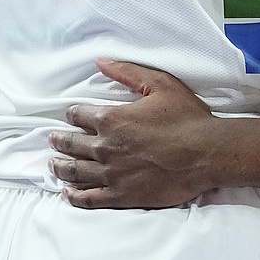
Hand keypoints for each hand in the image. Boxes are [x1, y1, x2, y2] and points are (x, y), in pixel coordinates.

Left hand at [47, 59, 217, 208]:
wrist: (207, 153)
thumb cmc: (186, 117)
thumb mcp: (160, 84)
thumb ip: (126, 71)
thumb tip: (100, 61)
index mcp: (112, 120)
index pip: (79, 116)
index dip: (73, 115)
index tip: (70, 116)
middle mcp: (105, 148)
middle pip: (72, 145)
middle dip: (60, 141)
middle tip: (52, 140)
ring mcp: (112, 175)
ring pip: (76, 172)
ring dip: (61, 167)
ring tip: (53, 164)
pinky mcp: (122, 196)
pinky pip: (89, 198)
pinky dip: (75, 195)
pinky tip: (67, 192)